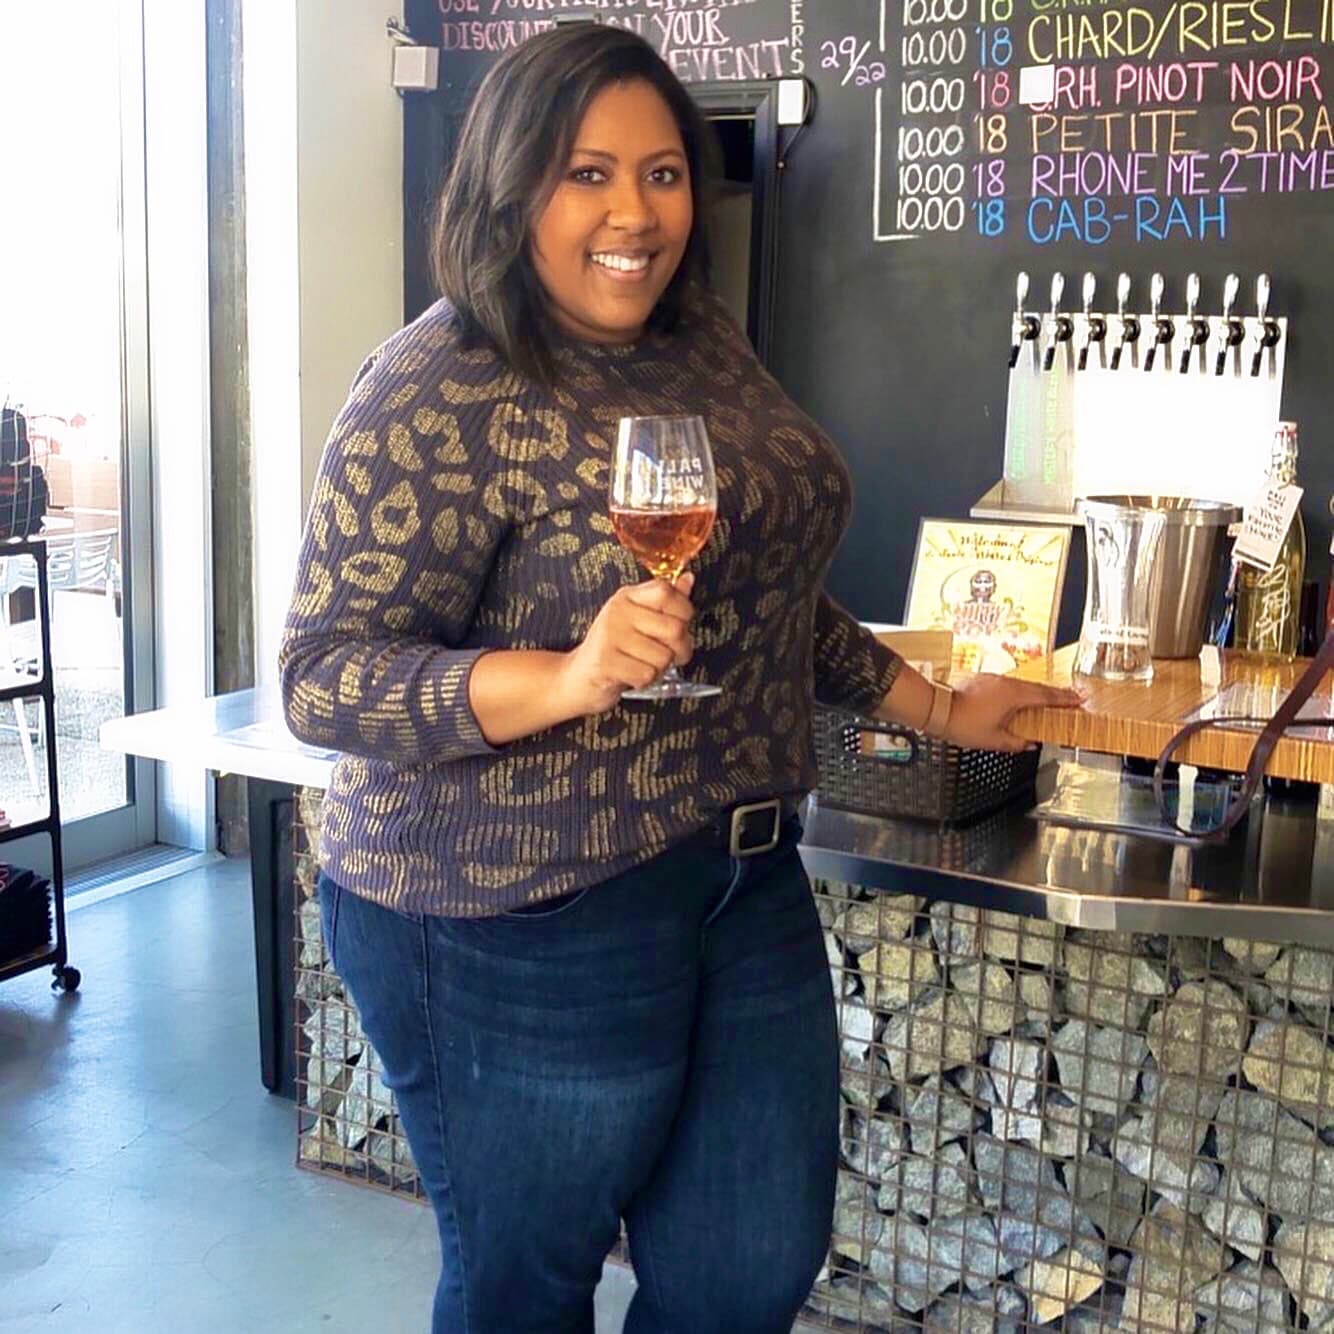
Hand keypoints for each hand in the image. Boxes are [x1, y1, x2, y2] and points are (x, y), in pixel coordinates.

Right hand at [556, 574, 695, 715]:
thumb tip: (688, 579)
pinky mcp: (605, 661)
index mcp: (628, 597)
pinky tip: (631, 675)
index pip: (667, 592)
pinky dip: (644, 681)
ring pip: (663, 657)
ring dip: (659, 669)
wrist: (578, 677)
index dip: (684, 612)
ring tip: (642, 664)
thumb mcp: (639, 619)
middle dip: (680, 650)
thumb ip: (666, 601)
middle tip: (666, 654)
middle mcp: (618, 611)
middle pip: (675, 628)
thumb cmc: (613, 649)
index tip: (679, 624)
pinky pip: (646, 675)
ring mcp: (610, 635)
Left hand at [944, 674, 1083, 752]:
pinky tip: (1019, 701)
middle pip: (1037, 688)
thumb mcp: (993, 740)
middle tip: (1069, 699)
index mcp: (1014, 695)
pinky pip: (1008, 686)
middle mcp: (1006, 683)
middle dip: (1054, 694)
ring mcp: (993, 679)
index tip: (1079, 699)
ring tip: (1047, 701)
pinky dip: (1019, 693)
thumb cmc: (962, 723)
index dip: (1064, 699)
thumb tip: (1027, 743)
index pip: (1046, 696)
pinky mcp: (982, 680)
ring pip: (1022, 686)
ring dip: (1036, 693)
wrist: (936, 707)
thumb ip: (1015, 742)